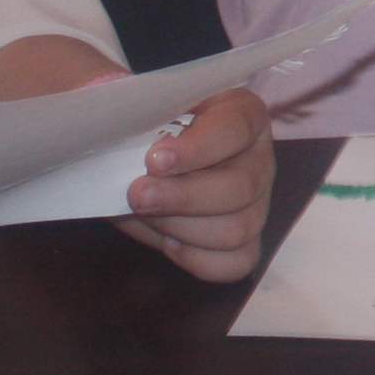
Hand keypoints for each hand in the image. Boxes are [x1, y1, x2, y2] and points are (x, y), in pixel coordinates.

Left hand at [123, 87, 277, 281]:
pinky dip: (198, 259)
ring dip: (180, 227)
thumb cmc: (152, 128)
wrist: (151, 161)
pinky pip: (237, 263)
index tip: (154, 159)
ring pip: (237, 229)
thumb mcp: (148, 111)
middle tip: (137, 195)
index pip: (236, 128)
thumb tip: (115, 140)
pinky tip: (169, 241)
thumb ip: (135, 118)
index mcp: (243, 115)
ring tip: (144, 213)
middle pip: (242, 188)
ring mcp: (258, 203)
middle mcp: (260, 159)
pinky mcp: (246, 241)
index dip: (198, 148)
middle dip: (183, 197)